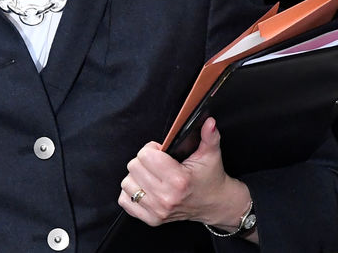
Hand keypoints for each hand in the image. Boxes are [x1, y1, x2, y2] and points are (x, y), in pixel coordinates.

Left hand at [118, 117, 251, 229]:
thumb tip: (208, 122)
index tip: (162, 152)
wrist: (216, 204)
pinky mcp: (151, 219)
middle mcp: (166, 197)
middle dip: (144, 161)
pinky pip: (125, 201)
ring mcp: (158, 211)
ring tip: (152, 176)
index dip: (152, 149)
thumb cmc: (210, 178)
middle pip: (134, 167)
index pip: (145, 155)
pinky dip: (132, 193)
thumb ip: (209, 136)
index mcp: (178, 180)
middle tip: (158, 164)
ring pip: (127, 183)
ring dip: (137, 177)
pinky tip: (146, 188)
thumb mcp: (211, 154)